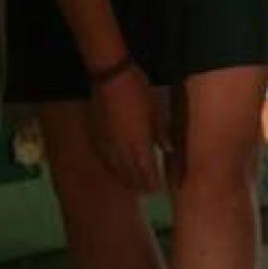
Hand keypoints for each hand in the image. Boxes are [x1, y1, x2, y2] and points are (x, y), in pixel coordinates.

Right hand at [89, 64, 168, 190]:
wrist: (110, 75)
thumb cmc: (138, 89)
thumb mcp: (157, 109)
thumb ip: (162, 133)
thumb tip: (170, 149)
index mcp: (140, 143)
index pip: (147, 171)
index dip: (153, 182)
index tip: (159, 190)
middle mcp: (122, 148)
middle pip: (131, 174)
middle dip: (141, 185)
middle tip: (148, 192)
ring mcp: (108, 143)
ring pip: (117, 169)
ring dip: (127, 180)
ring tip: (134, 187)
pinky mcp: (98, 135)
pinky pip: (105, 159)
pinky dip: (113, 169)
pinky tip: (115, 170)